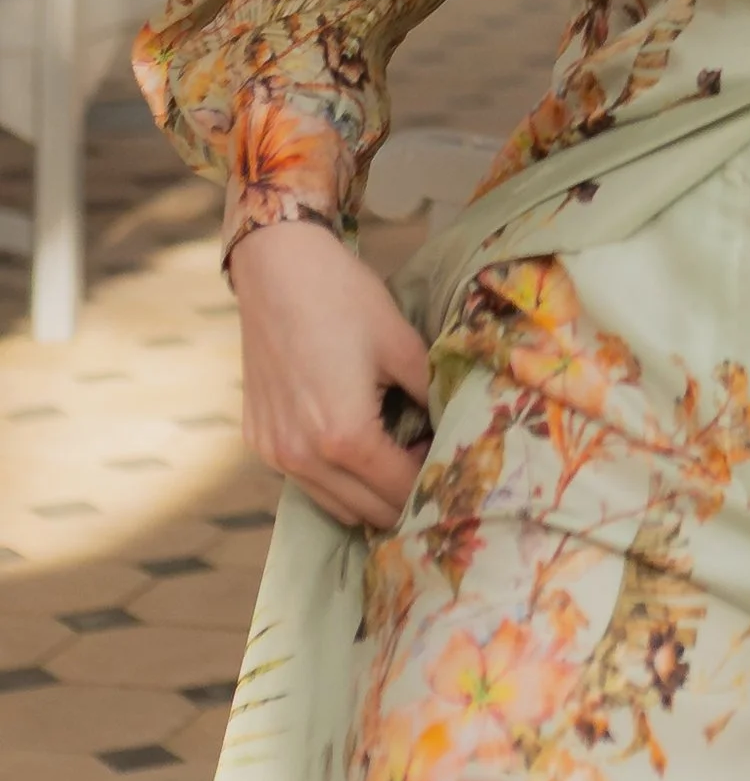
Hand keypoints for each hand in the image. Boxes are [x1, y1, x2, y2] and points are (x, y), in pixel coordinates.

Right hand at [227, 218, 434, 531]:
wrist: (277, 268)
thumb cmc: (344, 299)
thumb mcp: (402, 346)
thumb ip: (431, 396)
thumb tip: (454, 428)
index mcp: (345, 437)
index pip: (402, 491)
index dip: (437, 486)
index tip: (459, 470)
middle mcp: (303, 458)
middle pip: (370, 511)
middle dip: (408, 497)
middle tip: (435, 464)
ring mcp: (275, 453)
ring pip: (336, 505)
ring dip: (372, 493)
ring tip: (402, 455)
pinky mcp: (258, 441)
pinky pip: (307, 482)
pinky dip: (338, 478)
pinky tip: (361, 444)